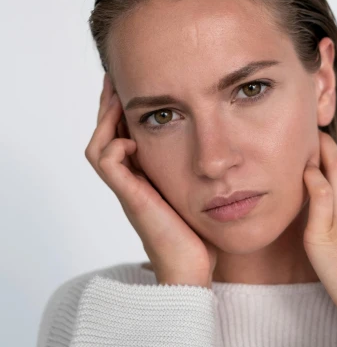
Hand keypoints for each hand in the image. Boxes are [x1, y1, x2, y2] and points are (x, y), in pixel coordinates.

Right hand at [85, 73, 217, 287]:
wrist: (193, 270)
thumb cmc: (201, 237)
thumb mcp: (203, 193)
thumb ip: (203, 172)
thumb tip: (227, 152)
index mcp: (145, 178)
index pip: (126, 135)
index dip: (126, 111)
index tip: (135, 84)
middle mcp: (132, 182)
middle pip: (107, 134)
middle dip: (111, 105)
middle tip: (116, 77)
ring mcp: (128, 190)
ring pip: (99, 146)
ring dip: (106, 119)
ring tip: (118, 96)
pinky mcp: (131, 199)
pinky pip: (107, 164)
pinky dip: (115, 146)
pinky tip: (132, 139)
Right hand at [302, 129, 336, 346]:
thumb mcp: (320, 239)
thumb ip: (318, 200)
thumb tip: (312, 170)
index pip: (335, 166)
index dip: (323, 146)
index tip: (310, 129)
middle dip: (328, 155)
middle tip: (312, 140)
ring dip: (332, 182)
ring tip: (313, 177)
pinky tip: (335, 219)